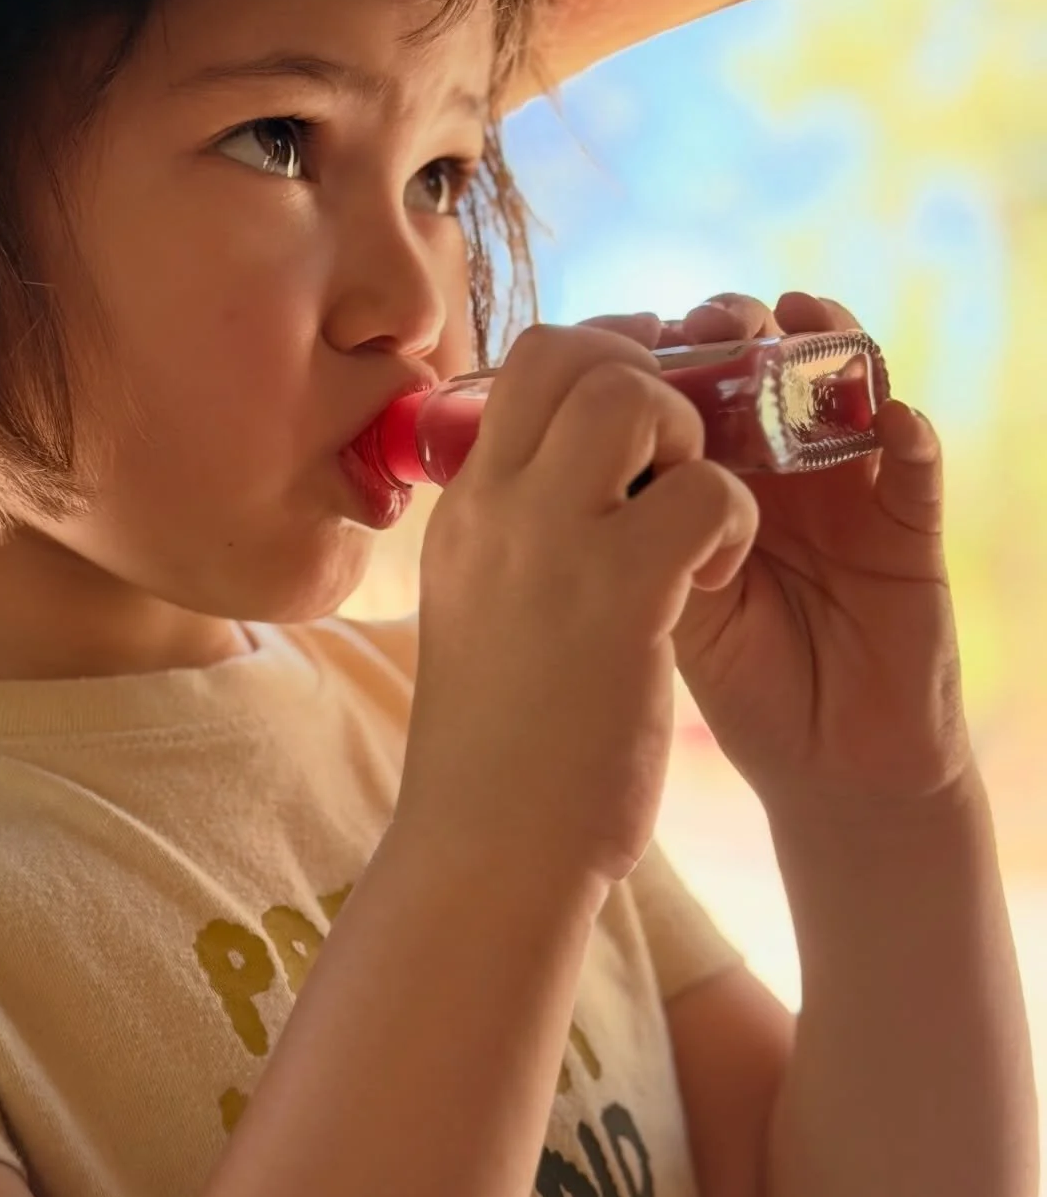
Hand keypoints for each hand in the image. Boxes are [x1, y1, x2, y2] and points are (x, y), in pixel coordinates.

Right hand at [399, 323, 758, 881]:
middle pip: (573, 350)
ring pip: (635, 397)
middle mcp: (496, 507)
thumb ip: (514, 540)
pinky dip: (732, 520)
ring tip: (695, 519)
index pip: (526, 363)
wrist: (487, 845)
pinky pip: (706, 493)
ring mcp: (551, 544)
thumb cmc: (497, 744)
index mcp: (465, 509)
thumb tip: (565, 492)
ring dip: (692, 440)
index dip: (605, 356)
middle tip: (680, 454)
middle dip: (649, 375)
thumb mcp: (479, 612)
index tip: (648, 411)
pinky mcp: (620, 595)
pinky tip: (714, 580)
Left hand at [577, 294, 972, 807]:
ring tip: (797, 330)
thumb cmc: (728, 687)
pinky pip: (918, 466)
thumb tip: (528, 456)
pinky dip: (907, 432)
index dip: (660, 347)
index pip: (686, 381)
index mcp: (702, 481)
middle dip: (733, 327)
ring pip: (845, 385)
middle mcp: (776, 472)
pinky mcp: (908, 535)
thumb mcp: (637, 603)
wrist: (814, 773)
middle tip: (709, 326)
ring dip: (823, 345)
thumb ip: (602, 532)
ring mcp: (846, 493)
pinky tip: (889, 419)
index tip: (632, 339)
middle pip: (763, 362)